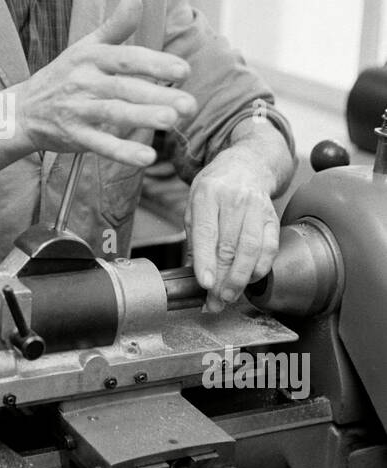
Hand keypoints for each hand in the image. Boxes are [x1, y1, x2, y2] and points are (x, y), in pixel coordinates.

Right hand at [12, 0, 196, 167]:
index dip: (155, 63)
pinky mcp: (74, 136)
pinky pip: (100, 144)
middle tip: (189, 105)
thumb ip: (116, 26)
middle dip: (157, 96)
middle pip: (124, 88)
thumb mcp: (86, 47)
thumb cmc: (64, 75)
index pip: (126, 58)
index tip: (184, 71)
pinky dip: (122, 152)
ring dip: (142, 118)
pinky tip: (146, 158)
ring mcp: (78, 110)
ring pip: (113, 114)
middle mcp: (84, 82)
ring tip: (171, 122)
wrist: (23, 109)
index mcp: (91, 57)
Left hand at [186, 145, 279, 311]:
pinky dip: (260, 268)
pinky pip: (269, 248)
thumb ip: (195, 239)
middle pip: (229, 246)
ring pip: (251, 250)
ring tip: (230, 296)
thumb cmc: (215, 190)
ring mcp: (255, 207)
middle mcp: (233, 200)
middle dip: (222, 279)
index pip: (206, 233)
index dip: (205, 261)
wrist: (246, 166)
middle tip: (215, 302)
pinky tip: (250, 279)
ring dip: (241, 279)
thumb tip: (195, 274)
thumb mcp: (194, 206)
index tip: (205, 284)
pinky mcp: (272, 217)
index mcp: (207, 195)